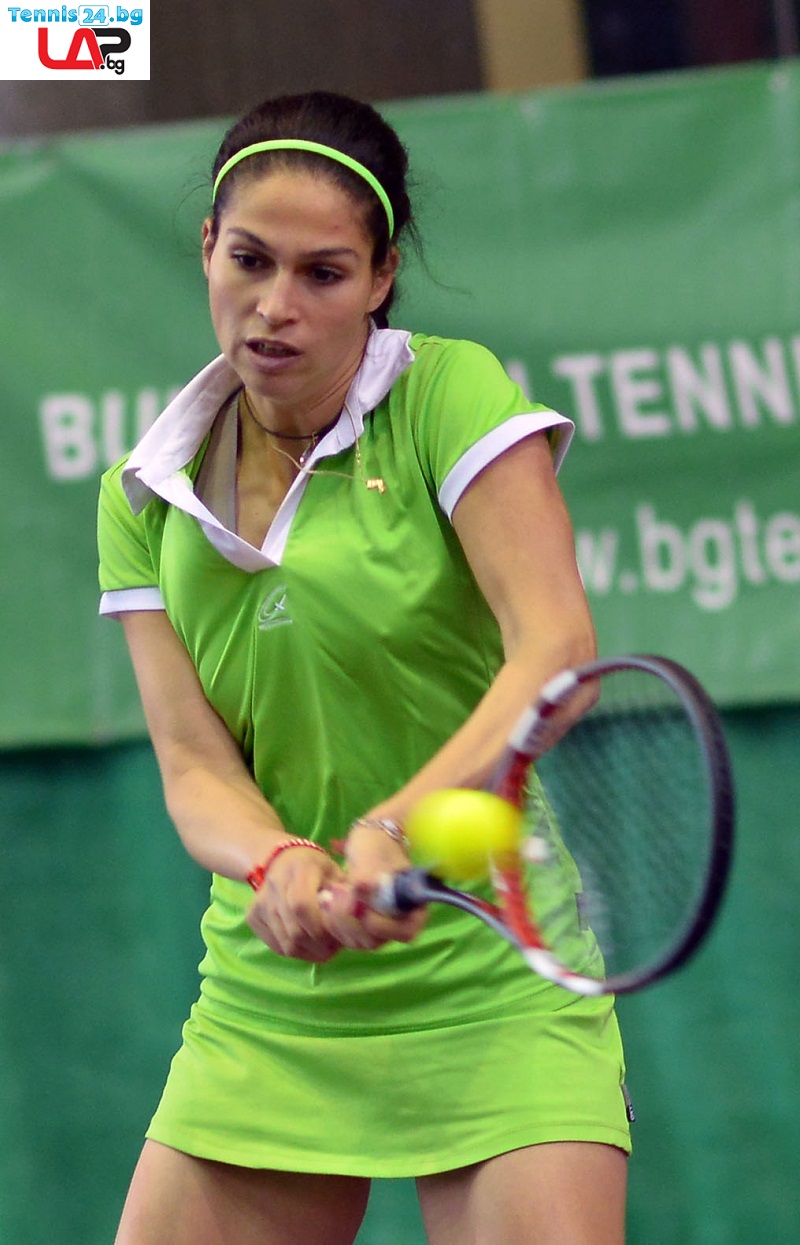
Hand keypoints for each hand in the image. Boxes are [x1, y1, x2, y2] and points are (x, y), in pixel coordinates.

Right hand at [246, 845, 346, 961]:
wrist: (280, 858)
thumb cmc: (317, 867)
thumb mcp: (336, 872)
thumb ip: (347, 894)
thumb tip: (357, 920)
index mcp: (299, 869)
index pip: (302, 906)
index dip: (320, 928)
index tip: (338, 937)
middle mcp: (275, 884)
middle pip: (294, 930)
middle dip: (318, 946)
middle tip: (334, 948)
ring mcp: (260, 901)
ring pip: (285, 943)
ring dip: (308, 952)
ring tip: (323, 946)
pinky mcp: (252, 916)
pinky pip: (276, 945)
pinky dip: (295, 951)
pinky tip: (307, 944)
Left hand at [319, 820, 426, 949]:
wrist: (367, 843)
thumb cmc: (376, 846)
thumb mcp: (373, 855)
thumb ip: (368, 873)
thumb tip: (362, 887)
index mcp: (413, 905)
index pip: (405, 931)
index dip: (385, 928)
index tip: (365, 913)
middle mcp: (397, 921)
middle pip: (377, 940)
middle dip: (353, 922)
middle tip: (336, 895)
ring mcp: (378, 926)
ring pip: (358, 941)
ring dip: (339, 922)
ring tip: (327, 894)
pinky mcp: (360, 926)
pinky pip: (345, 936)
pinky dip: (332, 922)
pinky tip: (325, 899)